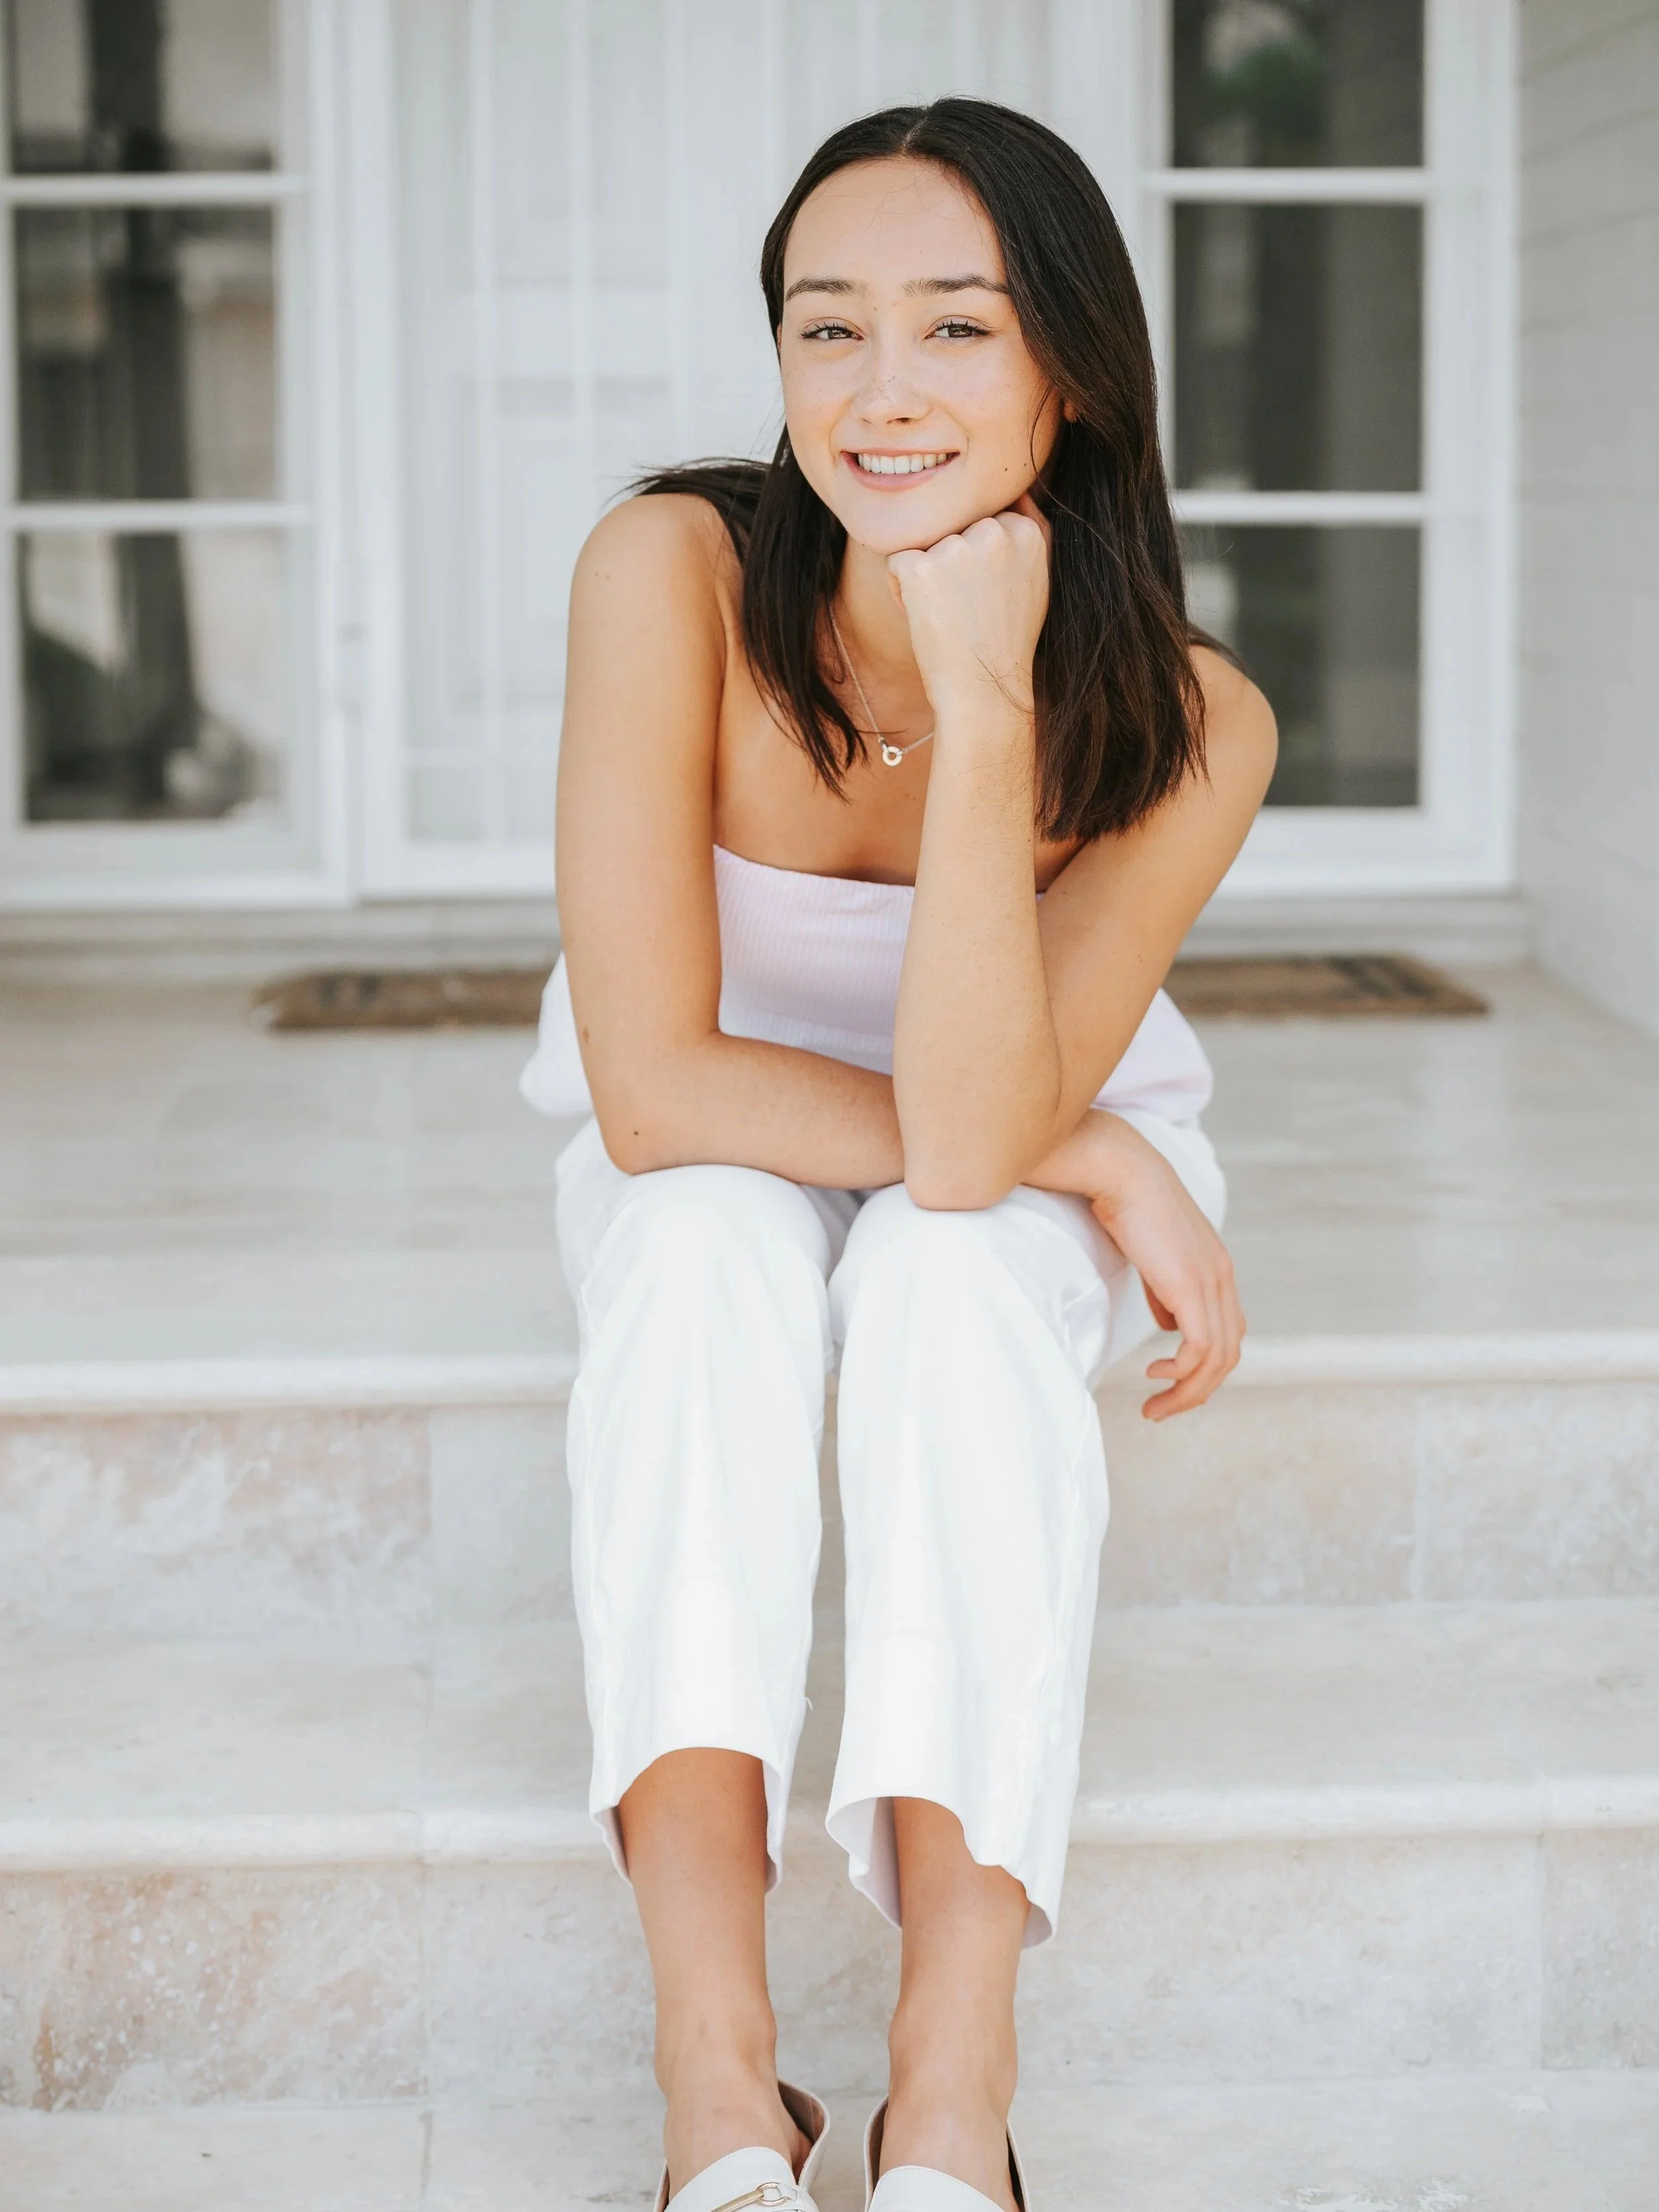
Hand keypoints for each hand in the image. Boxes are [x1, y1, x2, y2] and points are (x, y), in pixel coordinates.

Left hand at [885, 491, 1050, 719]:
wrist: (985, 690)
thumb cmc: (1007, 640)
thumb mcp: (1037, 579)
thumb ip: (1029, 530)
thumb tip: (1018, 490)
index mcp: (1027, 531)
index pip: (983, 519)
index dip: (978, 558)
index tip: (987, 595)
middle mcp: (995, 531)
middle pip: (952, 528)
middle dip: (951, 561)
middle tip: (966, 607)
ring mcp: (957, 546)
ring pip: (924, 542)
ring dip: (928, 576)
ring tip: (949, 614)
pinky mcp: (922, 566)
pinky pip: (898, 562)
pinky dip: (904, 591)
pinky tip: (927, 618)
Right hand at [1033, 1110, 1242, 1418]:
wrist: (1119, 1169)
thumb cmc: (1125, 1203)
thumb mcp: (1153, 1253)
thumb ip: (1165, 1289)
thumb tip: (1168, 1324)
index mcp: (1216, 1269)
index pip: (1227, 1333)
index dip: (1202, 1367)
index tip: (1166, 1382)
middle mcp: (1222, 1278)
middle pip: (1228, 1354)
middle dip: (1197, 1391)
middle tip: (1161, 1410)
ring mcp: (1211, 1281)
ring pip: (1218, 1358)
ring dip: (1187, 1392)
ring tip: (1155, 1407)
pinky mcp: (1190, 1286)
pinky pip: (1200, 1347)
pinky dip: (1181, 1372)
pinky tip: (1155, 1374)